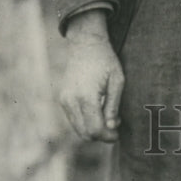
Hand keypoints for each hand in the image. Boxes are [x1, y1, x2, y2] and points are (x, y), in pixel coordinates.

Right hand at [59, 11, 123, 142]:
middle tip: (114, 127)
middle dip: (101, 135)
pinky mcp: (62, 98)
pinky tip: (97, 112)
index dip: (107, 137)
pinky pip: (73, 119)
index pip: (95, 129)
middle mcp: (71, 100)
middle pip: (85, 133)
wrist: (86, 44)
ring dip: (92, 129)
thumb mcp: (117, 81)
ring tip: (107, 118)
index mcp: (86, 96)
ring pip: (78, 129)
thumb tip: (111, 127)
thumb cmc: (105, 60)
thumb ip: (113, 106)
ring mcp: (64, 100)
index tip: (117, 134)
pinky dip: (85, 122)